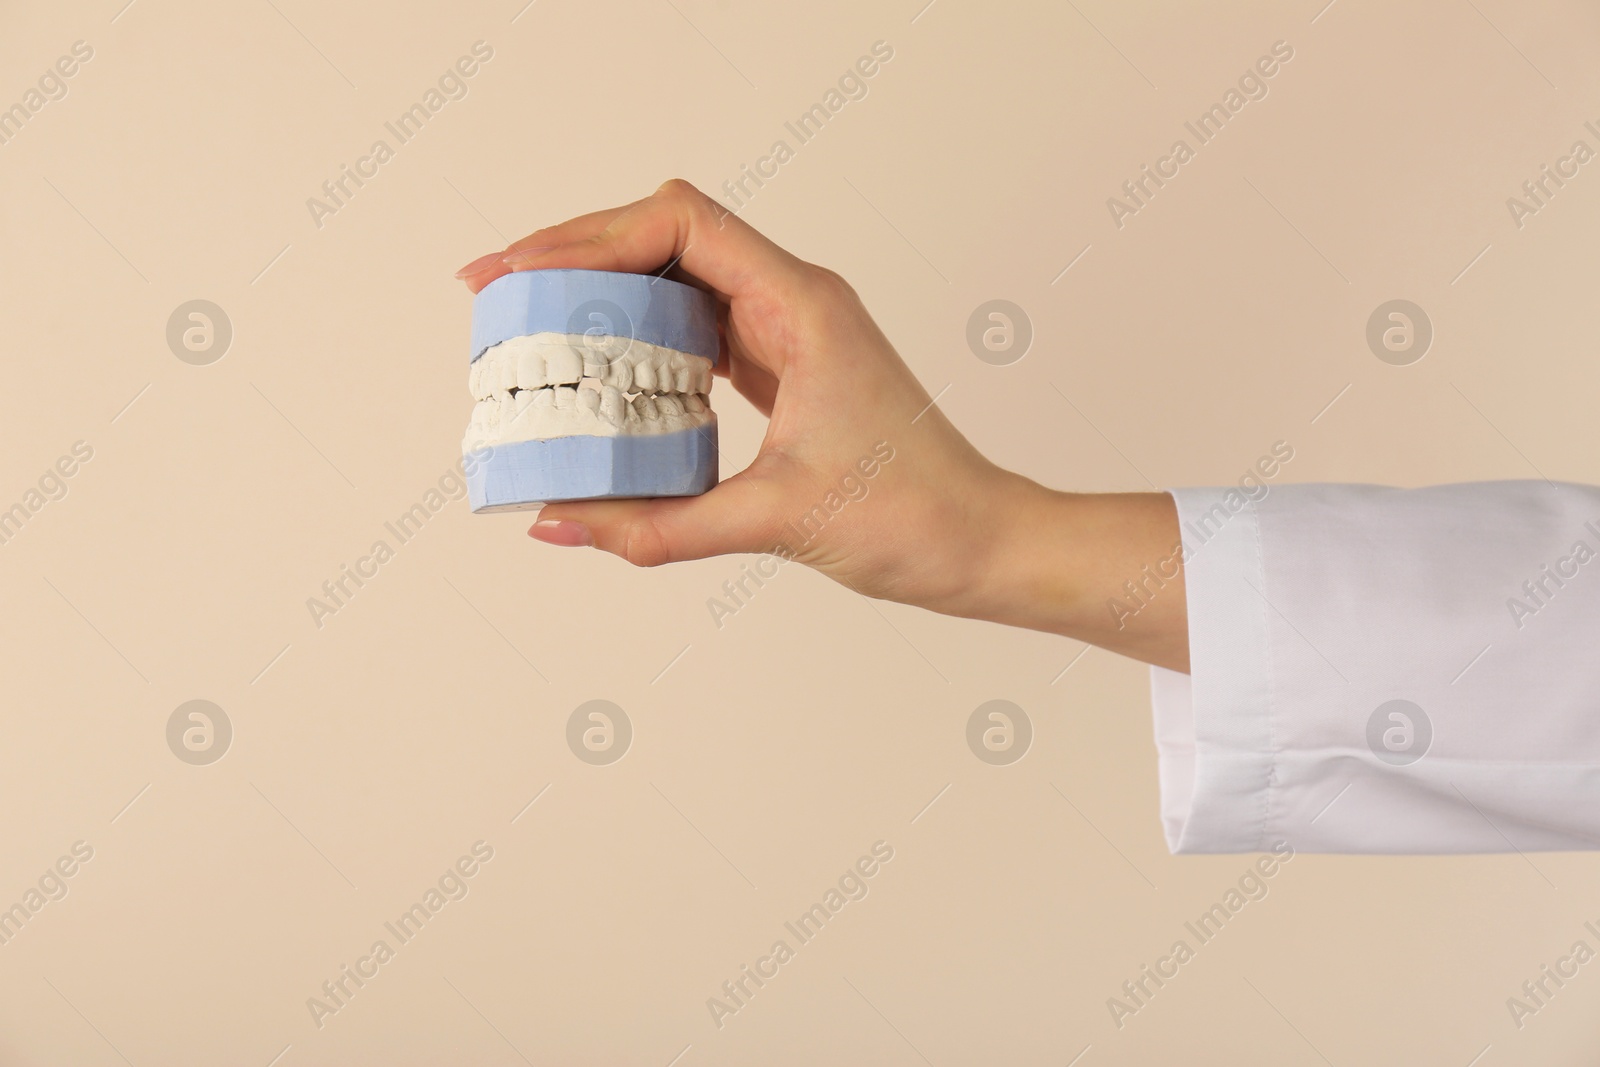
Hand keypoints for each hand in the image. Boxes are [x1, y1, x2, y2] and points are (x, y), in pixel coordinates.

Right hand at [456, 180, 1188, 669]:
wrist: (980, 542)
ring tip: (535, 325)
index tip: (522, 271)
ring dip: (607, 293)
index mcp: (800, 305)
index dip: (588, 235)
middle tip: (501, 293)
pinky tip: (600, 370)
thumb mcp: (771, 520)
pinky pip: (699, 329)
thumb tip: (558, 524)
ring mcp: (791, 330)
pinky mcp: (787, 365)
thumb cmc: (911, 517)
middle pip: (668, 237)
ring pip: (681, 279)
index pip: (679, 224)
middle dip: (578, 255)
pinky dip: (643, 338)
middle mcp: (795, 300)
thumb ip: (655, 527)